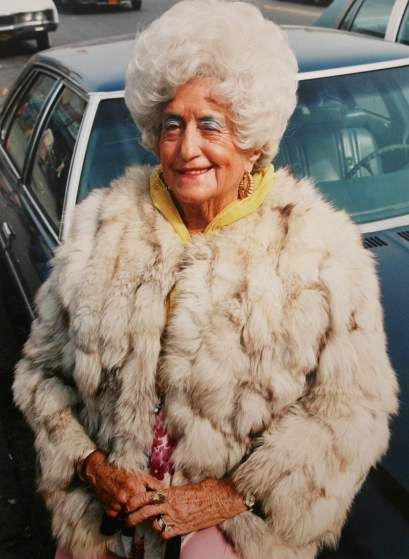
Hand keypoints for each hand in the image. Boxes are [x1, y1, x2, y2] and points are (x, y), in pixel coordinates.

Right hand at [83, 450, 163, 517]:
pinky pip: (120, 517)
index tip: (153, 504)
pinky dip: (121, 512)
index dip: (152, 504)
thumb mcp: (139, 473)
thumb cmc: (121, 472)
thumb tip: (165, 489)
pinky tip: (120, 503)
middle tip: (142, 506)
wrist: (100, 472)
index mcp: (135, 487)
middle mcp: (126, 498)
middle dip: (142, 509)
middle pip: (140, 511)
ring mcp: (117, 505)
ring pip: (130, 515)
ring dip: (131, 511)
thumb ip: (153, 482)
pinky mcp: (109, 510)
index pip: (149, 503)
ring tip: (129, 502)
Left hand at [124, 478, 246, 537]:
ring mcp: (176, 517)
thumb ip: (169, 491)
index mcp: (170, 492)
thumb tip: (158, 492)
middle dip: (132, 517)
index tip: (127, 504)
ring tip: (152, 521)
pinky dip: (163, 532)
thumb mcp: (183, 488)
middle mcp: (171, 505)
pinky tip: (164, 528)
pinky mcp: (183, 528)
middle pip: (145, 511)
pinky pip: (166, 533)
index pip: (146, 495)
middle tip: (126, 520)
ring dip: (151, 523)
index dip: (134, 501)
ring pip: (154, 524)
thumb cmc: (203, 490)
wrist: (219, 499)